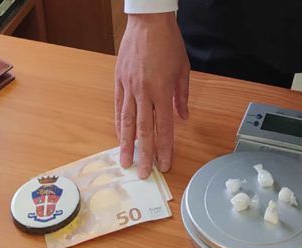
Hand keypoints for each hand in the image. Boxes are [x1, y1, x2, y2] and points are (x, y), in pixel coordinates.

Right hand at [115, 13, 189, 177]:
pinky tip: (120, 137)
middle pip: (144, 130)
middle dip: (144, 154)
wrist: (148, 21)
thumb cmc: (168, 43)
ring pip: (128, 122)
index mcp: (162, 91)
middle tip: (143, 173)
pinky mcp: (119, 81)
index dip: (164, 148)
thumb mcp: (183, 70)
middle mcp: (144, 92)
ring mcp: (129, 87)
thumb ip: (182, 96)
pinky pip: (119, 107)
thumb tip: (182, 116)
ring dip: (127, 144)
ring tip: (125, 162)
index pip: (164, 127)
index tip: (164, 165)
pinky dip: (119, 124)